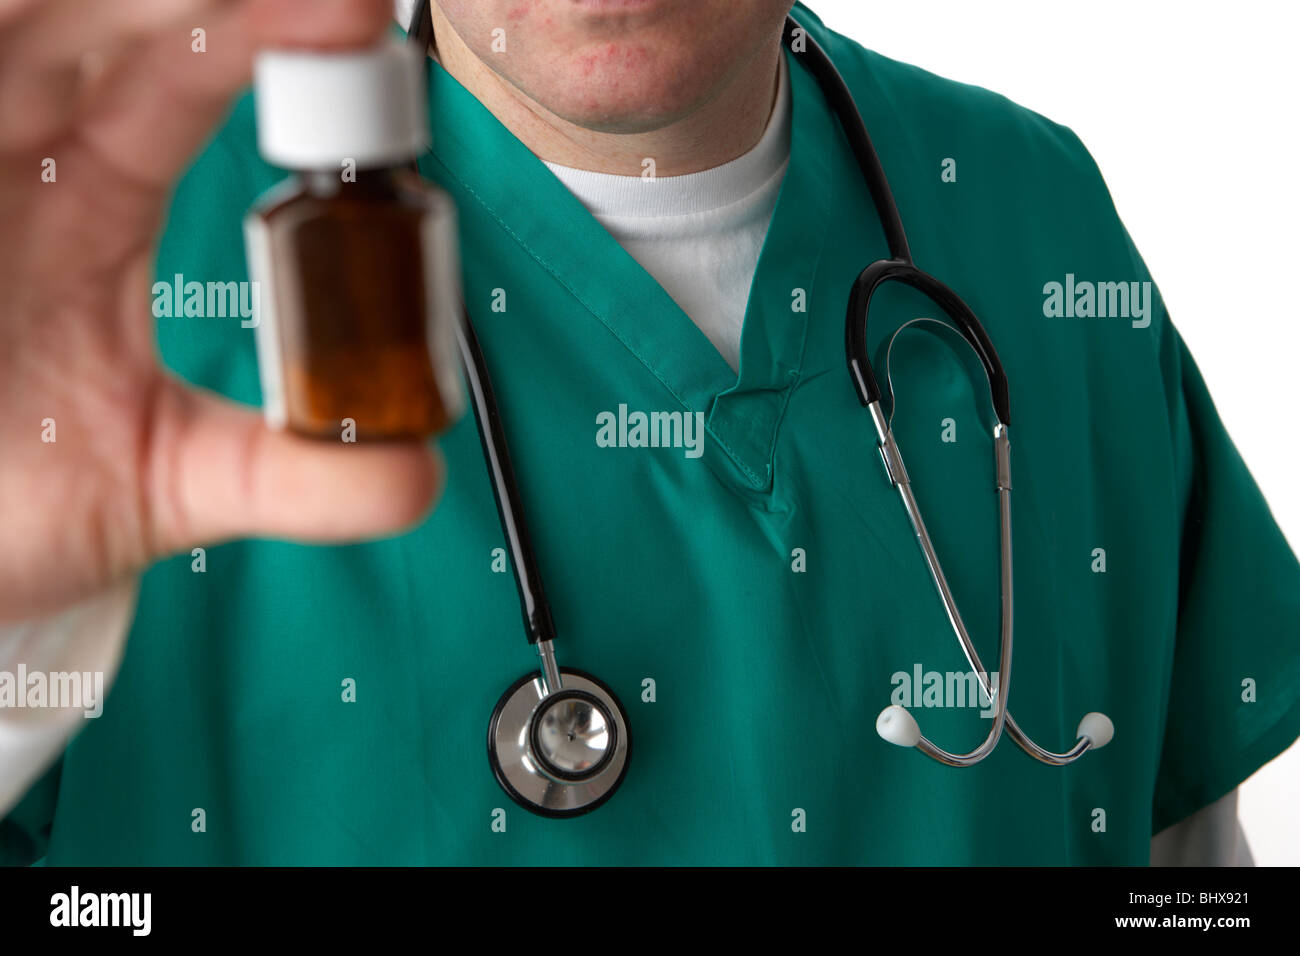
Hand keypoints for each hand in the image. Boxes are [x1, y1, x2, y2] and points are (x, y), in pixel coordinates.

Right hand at [0, 0, 442, 626]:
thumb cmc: (22, 499)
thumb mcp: (173, 482)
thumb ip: (294, 472)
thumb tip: (418, 472)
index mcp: (94, 204)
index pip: (179, 78)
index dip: (260, 36)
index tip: (357, 16)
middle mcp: (15, 158)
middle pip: (81, 19)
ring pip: (10, 30)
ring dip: (81, 4)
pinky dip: (0, 41)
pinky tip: (30, 25)